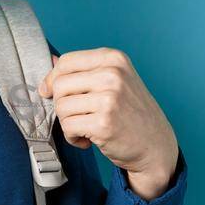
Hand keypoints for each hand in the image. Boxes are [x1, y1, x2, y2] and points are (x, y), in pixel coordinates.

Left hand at [37, 47, 178, 200]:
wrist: (155, 145)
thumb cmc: (131, 113)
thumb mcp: (114, 81)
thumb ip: (84, 71)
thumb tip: (51, 61)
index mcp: (113, 59)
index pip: (67, 62)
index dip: (52, 78)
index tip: (49, 91)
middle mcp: (113, 74)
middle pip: (60, 85)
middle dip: (60, 104)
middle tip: (77, 116)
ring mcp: (109, 99)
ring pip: (61, 107)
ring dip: (67, 123)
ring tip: (84, 128)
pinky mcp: (103, 123)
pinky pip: (68, 127)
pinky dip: (72, 137)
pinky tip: (87, 140)